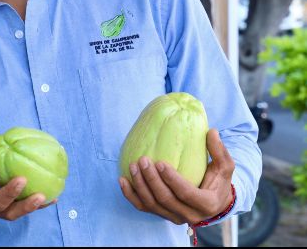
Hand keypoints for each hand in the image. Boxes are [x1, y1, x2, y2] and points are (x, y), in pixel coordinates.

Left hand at [119, 128, 234, 224]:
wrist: (215, 203)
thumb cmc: (219, 181)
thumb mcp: (225, 167)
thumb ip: (219, 151)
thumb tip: (211, 131)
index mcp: (207, 204)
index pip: (186, 193)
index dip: (172, 180)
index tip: (160, 163)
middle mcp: (190, 215)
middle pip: (165, 199)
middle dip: (151, 180)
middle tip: (142, 160)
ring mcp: (174, 217)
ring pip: (152, 204)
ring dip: (140, 185)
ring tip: (133, 166)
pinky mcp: (162, 215)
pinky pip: (143, 207)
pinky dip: (130, 195)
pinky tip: (122, 180)